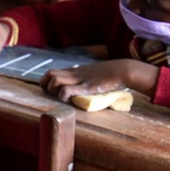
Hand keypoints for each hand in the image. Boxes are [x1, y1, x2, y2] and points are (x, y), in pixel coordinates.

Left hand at [40, 59, 157, 101]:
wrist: (125, 70)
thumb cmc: (113, 73)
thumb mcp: (94, 74)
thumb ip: (86, 78)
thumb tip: (83, 86)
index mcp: (76, 70)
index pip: (53, 71)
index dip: (47, 81)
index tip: (51, 90)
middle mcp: (74, 73)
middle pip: (49, 74)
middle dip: (45, 85)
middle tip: (51, 94)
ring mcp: (79, 79)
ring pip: (55, 80)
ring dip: (53, 90)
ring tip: (61, 98)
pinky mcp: (86, 87)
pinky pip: (67, 90)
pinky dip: (63, 96)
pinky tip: (69, 101)